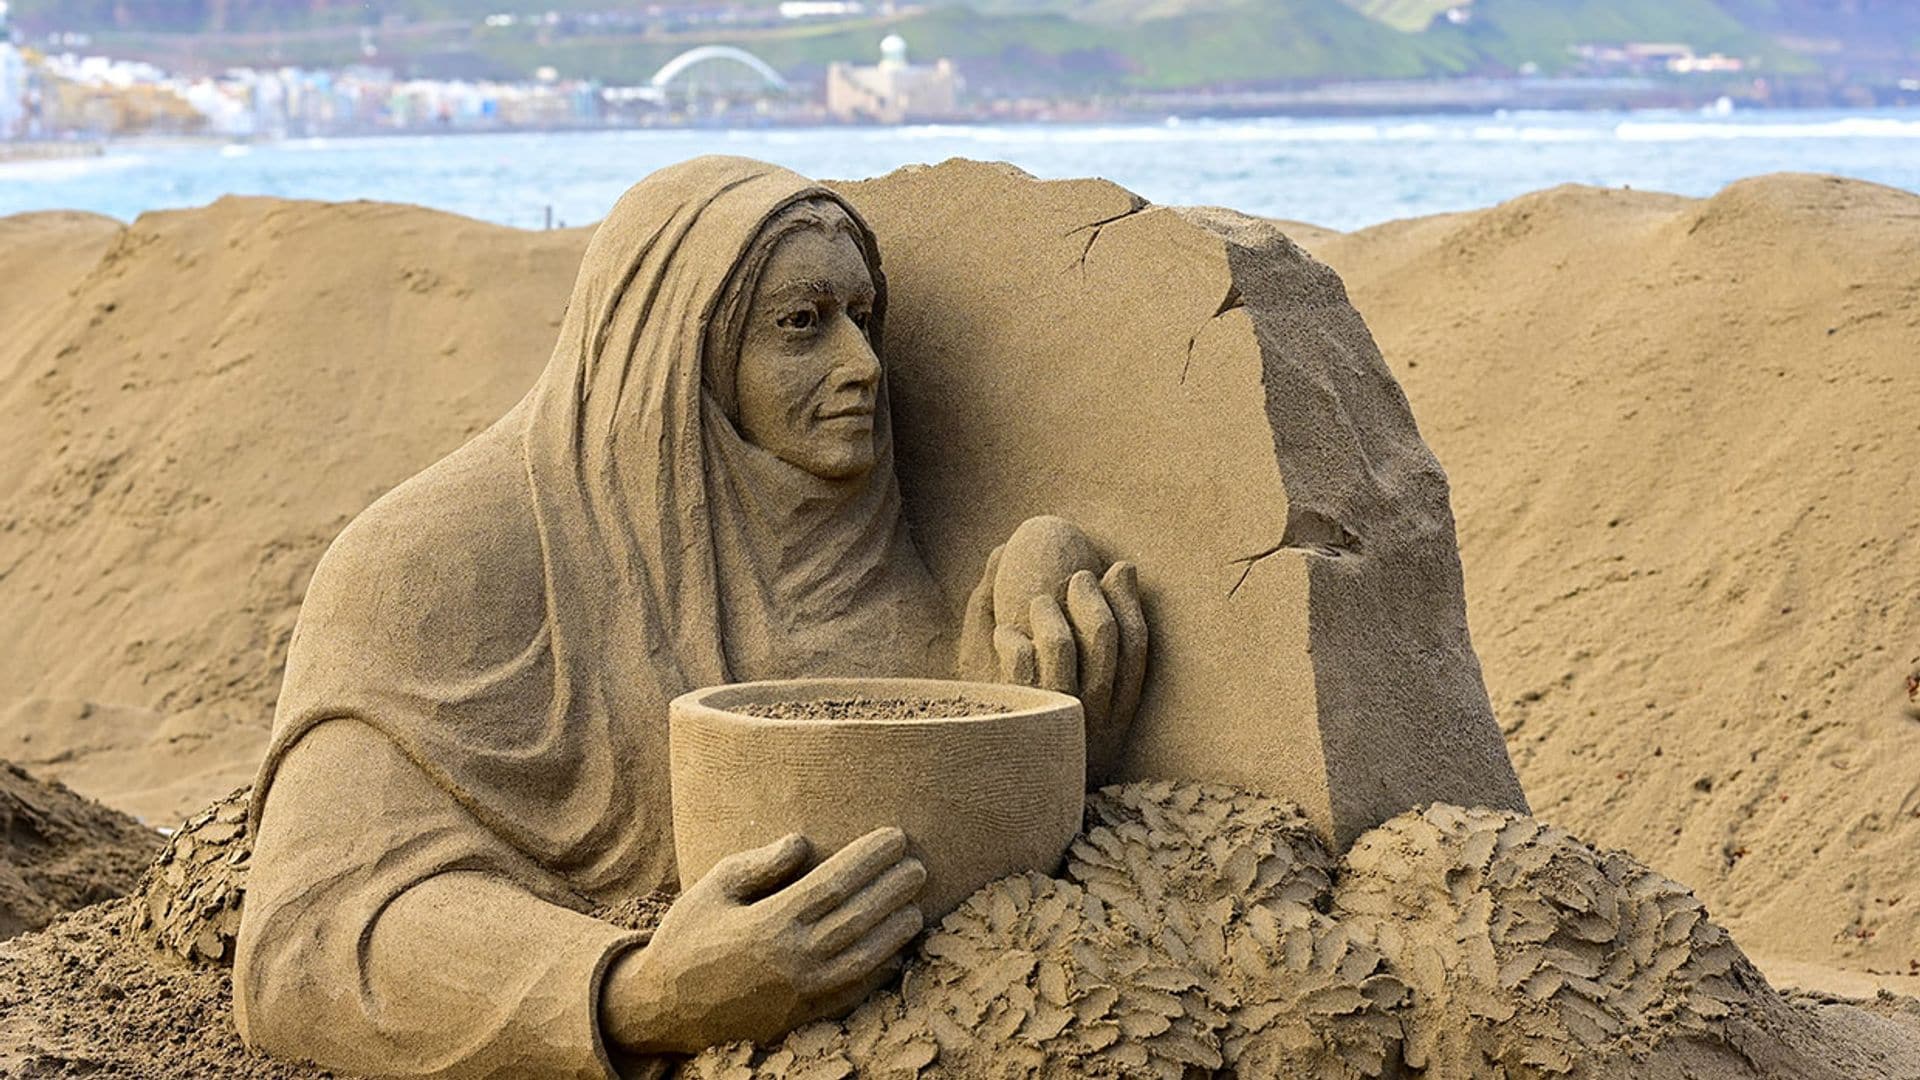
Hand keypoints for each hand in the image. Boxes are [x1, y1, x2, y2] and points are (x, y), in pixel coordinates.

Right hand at [598, 827, 924, 1054]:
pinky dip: (878, 973)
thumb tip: (802, 842)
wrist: (663, 1007)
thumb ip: (760, 866)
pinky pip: (850, 994)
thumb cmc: (687, 937)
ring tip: (916, 906)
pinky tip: (895, 954)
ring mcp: (799, 993)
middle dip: (893, 889)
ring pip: (863, 958)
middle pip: (858, 918)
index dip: (870, 858)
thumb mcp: (713, 889)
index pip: (835, 883)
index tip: (896, 836)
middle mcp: (792, 959)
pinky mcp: (801, 1017)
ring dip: (895, 931)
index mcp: (770, 923)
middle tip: (919, 865)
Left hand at [959, 543, 1148, 786]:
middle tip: (1077, 575)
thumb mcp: (1053, 695)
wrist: (985, 791)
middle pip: (1106, 640)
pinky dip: (1012, 639)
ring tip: (1036, 602)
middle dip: (1092, 596)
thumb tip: (1056, 568)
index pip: (1138, 651)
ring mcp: (1053, 720)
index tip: (1118, 567)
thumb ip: (1062, 635)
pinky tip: (1003, 634)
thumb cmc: (1021, 728)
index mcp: (1114, 717)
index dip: (1131, 603)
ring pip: (1062, 647)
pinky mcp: (1014, 719)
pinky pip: (1019, 662)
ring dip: (1049, 613)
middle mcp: (1091, 720)